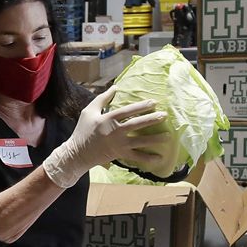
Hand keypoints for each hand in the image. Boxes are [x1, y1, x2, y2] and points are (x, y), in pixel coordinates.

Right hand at [42, 87, 167, 188]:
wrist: (77, 153)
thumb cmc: (83, 130)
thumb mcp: (89, 111)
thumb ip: (102, 99)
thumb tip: (116, 87)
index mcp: (108, 119)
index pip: (128, 111)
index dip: (141, 106)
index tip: (154, 102)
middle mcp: (115, 131)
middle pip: (137, 124)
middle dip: (152, 119)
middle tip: (165, 115)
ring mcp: (119, 144)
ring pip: (140, 141)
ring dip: (155, 139)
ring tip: (168, 136)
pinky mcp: (120, 155)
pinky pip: (136, 157)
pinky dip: (148, 159)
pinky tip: (159, 158)